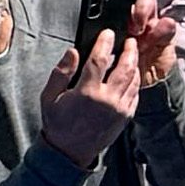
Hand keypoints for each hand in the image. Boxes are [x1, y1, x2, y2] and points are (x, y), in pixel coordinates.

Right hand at [40, 21, 150, 162]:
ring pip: (133, 80)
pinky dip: (136, 81)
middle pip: (124, 67)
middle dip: (129, 50)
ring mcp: (119, 109)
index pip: (99, 60)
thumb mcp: (48, 98)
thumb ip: (60, 73)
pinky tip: (132, 74)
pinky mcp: (126, 116)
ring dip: (135, 64)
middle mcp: (107, 100)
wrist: (69, 152)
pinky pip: (136, 94)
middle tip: (130, 40)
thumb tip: (72, 52)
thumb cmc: (57, 124)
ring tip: (133, 54)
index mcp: (86, 93)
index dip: (105, 43)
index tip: (108, 33)